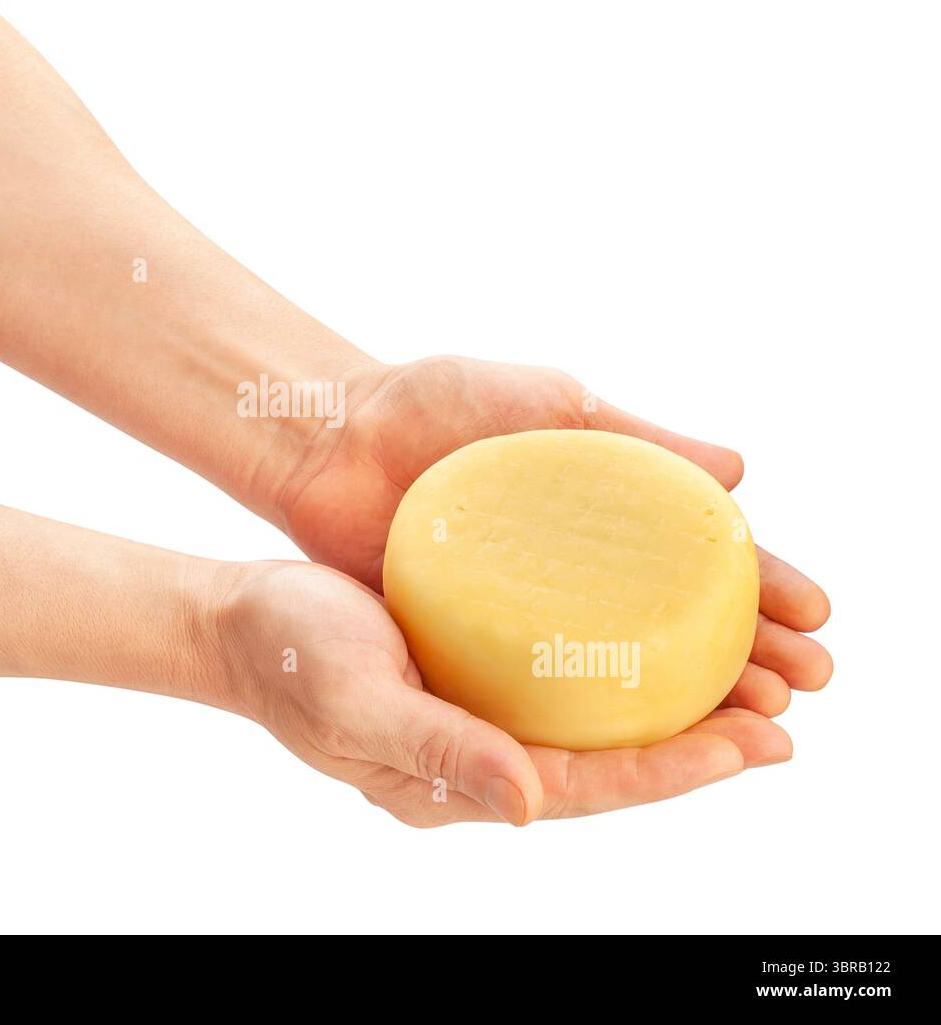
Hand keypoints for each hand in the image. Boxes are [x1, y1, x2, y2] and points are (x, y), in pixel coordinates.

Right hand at [219, 561, 793, 824]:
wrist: (241, 618)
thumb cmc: (286, 658)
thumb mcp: (354, 702)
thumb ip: (438, 752)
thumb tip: (532, 805)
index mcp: (460, 780)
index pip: (588, 787)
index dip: (674, 772)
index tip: (753, 747)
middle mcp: (483, 754)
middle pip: (610, 760)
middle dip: (698, 744)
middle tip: (783, 714)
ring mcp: (480, 711)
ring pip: (594, 717)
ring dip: (670, 700)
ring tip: (747, 676)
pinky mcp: (474, 666)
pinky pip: (560, 671)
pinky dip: (616, 657)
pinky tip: (654, 628)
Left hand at [272, 356, 832, 718]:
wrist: (328, 436)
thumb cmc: (431, 403)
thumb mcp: (544, 404)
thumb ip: (634, 437)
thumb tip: (743, 468)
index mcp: (597, 508)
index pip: (695, 554)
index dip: (760, 584)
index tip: (815, 614)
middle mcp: (569, 569)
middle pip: (673, 620)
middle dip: (747, 652)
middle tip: (802, 684)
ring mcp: (522, 614)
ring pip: (620, 667)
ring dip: (691, 695)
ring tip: (753, 718)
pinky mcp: (469, 646)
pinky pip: (541, 691)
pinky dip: (596, 716)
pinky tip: (645, 740)